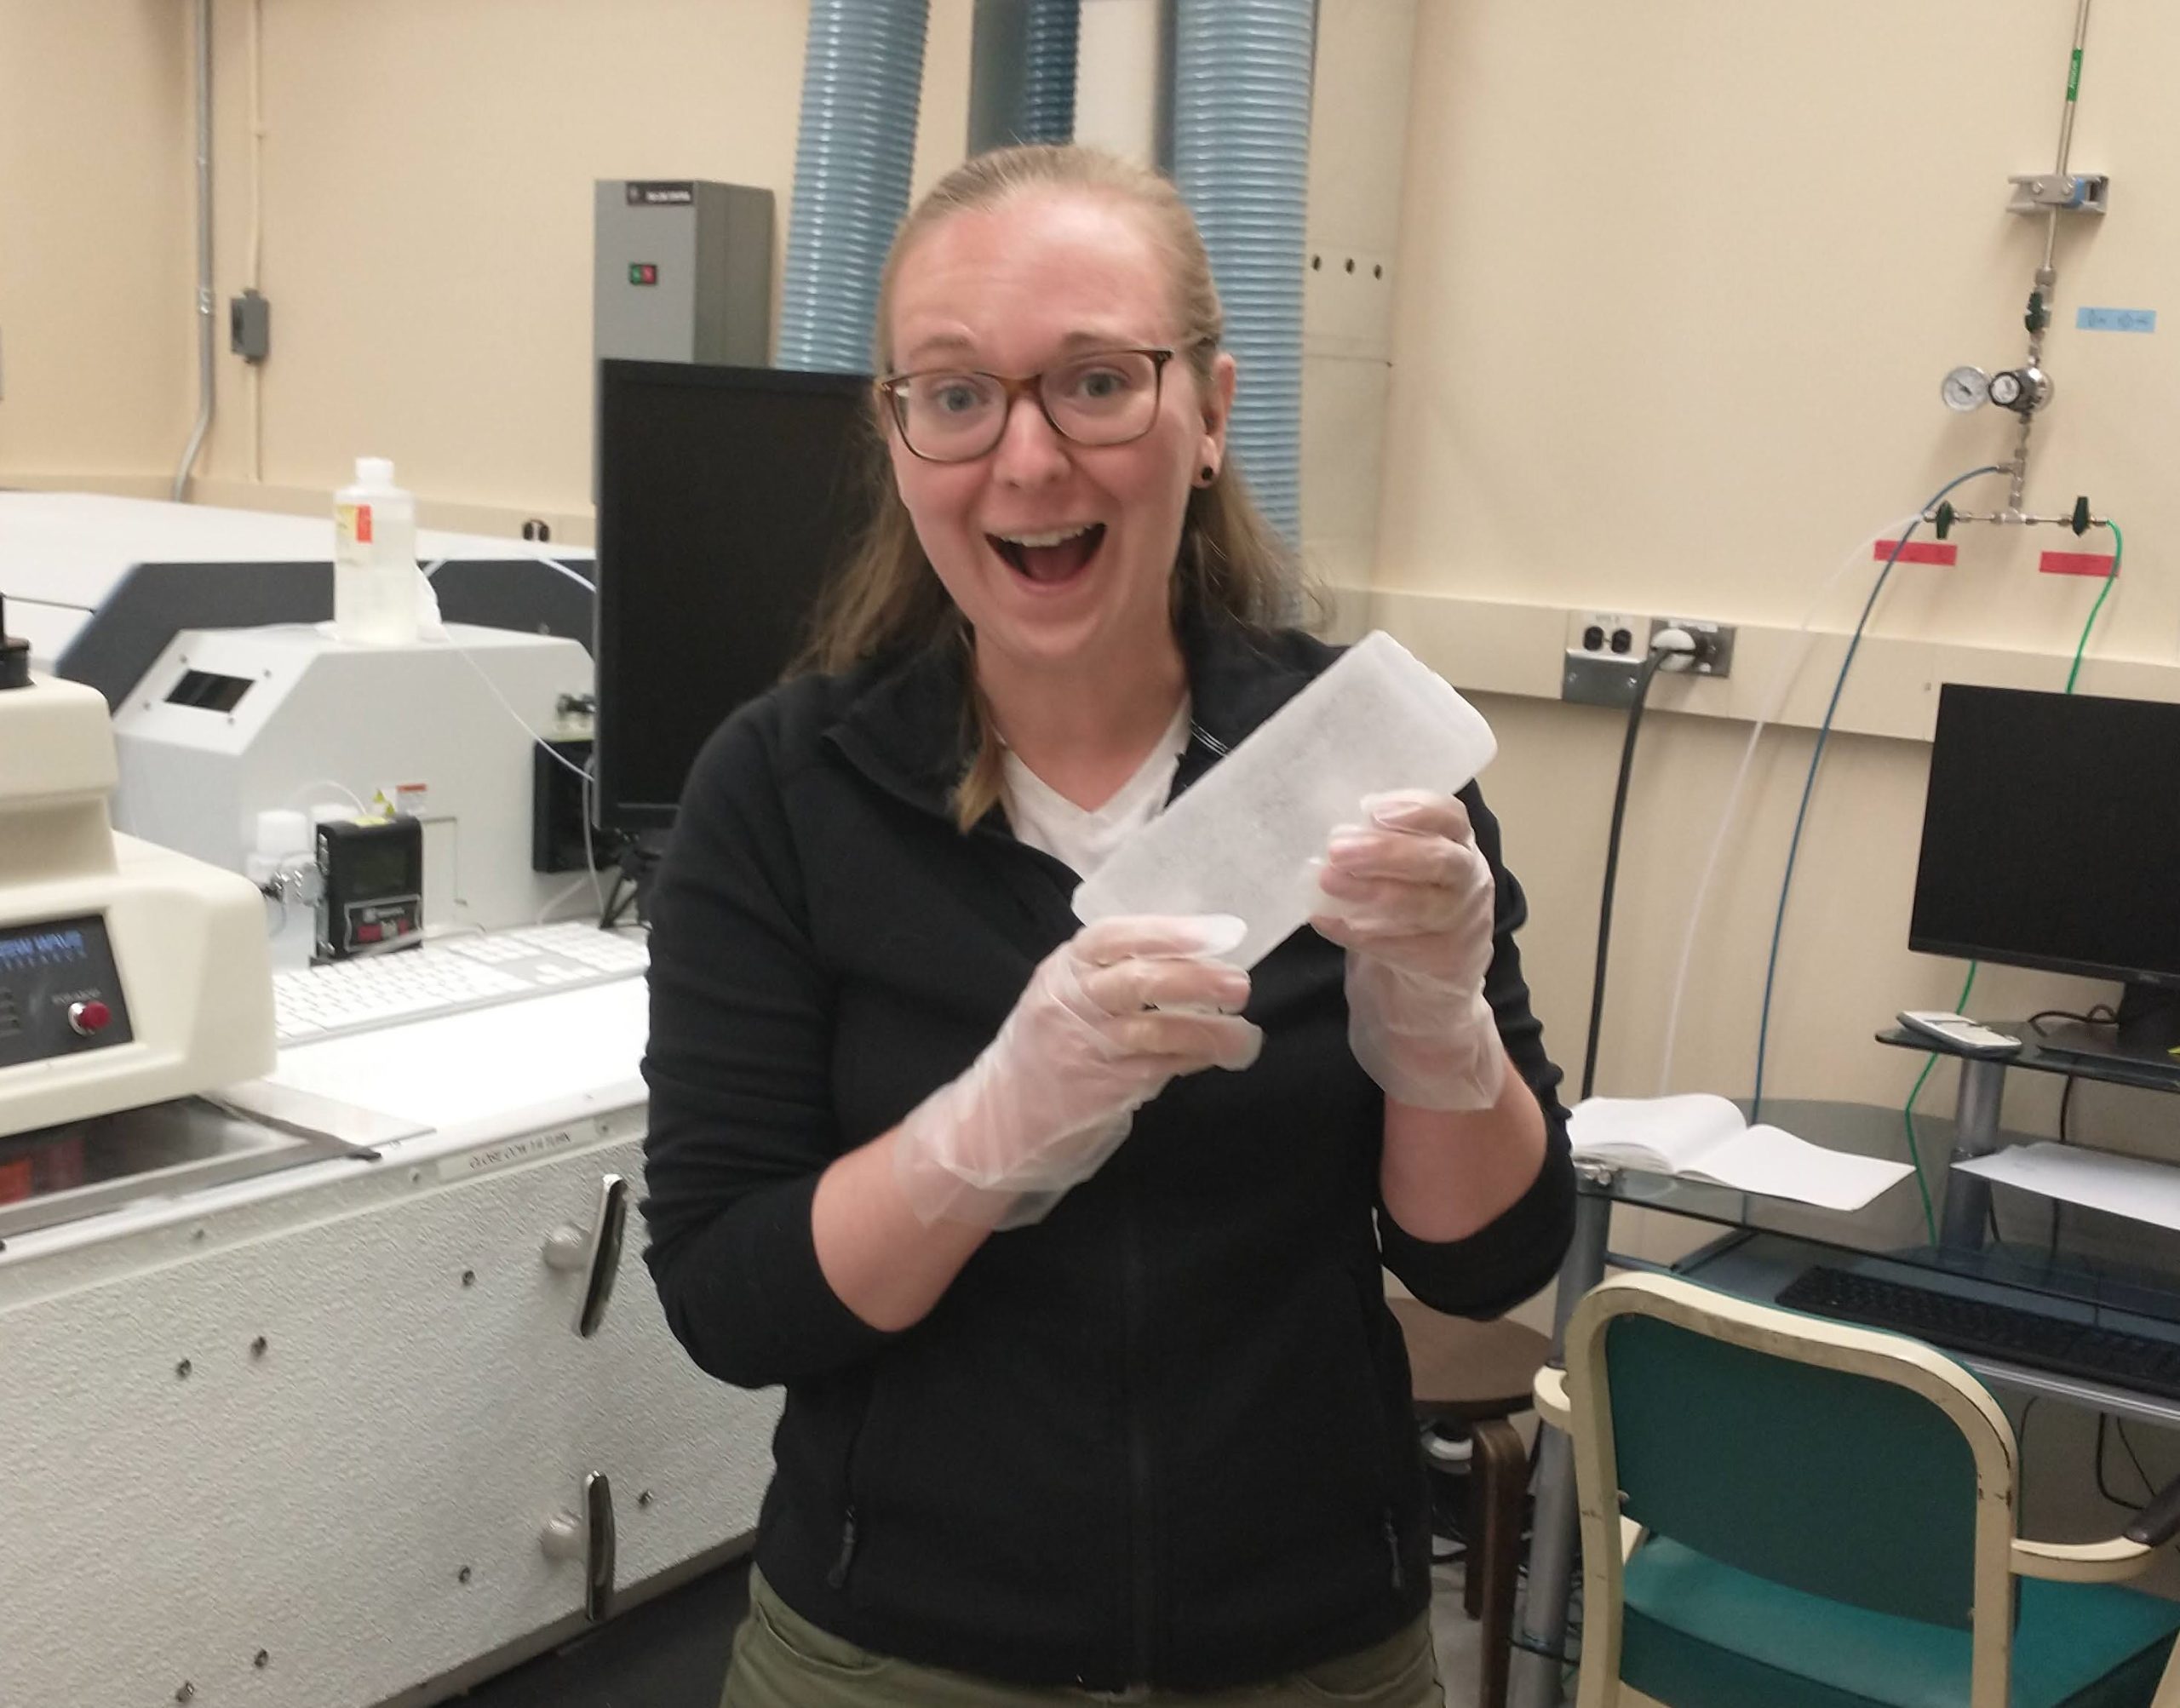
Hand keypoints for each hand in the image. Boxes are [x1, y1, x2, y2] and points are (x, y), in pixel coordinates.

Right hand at [893, 915, 1261, 1227]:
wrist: (999, 1116)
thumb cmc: (1048, 1044)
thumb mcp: (1067, 994)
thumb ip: (1114, 973)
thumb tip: (1199, 956)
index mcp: (1065, 969)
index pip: (1115, 936)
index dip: (1169, 932)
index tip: (1220, 932)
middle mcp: (1071, 1003)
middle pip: (1139, 982)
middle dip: (1197, 980)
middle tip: (1241, 984)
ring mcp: (1085, 1049)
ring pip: (1157, 1033)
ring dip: (1210, 1032)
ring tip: (1246, 1034)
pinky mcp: (1102, 1091)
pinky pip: (1160, 1069)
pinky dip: (1196, 1060)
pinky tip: (1220, 1055)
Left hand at [1312, 790, 1505, 1111]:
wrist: (1429, 984)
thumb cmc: (1407, 905)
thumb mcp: (1403, 867)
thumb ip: (1376, 841)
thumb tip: (1320, 816)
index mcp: (1459, 844)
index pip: (1450, 816)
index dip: (1416, 809)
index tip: (1371, 807)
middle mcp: (1469, 880)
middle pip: (1438, 860)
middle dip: (1385, 851)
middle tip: (1336, 847)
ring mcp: (1462, 924)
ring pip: (1420, 905)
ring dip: (1368, 892)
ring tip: (1326, 880)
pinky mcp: (1444, 963)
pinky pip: (1398, 948)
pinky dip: (1357, 933)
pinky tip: (1323, 920)